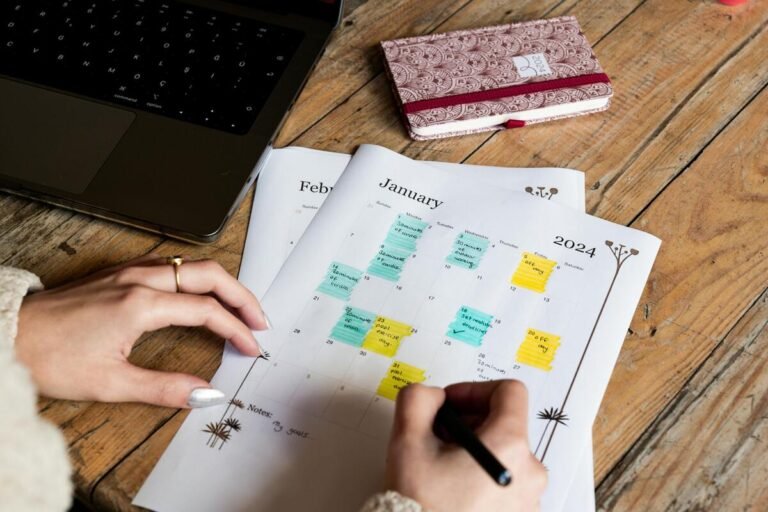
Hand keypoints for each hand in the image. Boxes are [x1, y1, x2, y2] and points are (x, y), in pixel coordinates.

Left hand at [14, 255, 268, 407]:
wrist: (11, 334)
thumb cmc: (51, 356)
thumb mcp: (110, 383)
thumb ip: (164, 388)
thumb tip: (204, 394)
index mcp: (141, 304)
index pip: (206, 310)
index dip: (235, 329)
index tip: (250, 347)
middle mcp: (140, 279)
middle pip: (209, 274)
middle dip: (242, 295)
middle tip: (260, 320)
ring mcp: (130, 270)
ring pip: (192, 263)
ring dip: (222, 283)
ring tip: (238, 306)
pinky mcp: (121, 272)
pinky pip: (173, 263)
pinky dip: (198, 276)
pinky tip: (199, 291)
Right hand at [386, 380, 546, 511]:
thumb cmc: (421, 506)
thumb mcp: (408, 442)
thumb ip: (418, 400)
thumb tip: (432, 396)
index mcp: (509, 446)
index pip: (509, 392)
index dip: (475, 389)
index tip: (452, 404)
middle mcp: (529, 472)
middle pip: (506, 424)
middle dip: (469, 423)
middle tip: (438, 438)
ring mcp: (528, 499)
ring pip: (505, 454)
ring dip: (474, 450)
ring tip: (442, 467)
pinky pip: (507, 483)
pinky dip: (482, 476)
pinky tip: (454, 490)